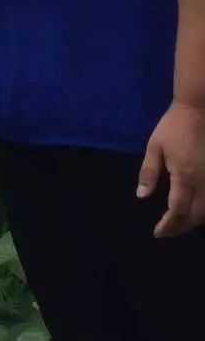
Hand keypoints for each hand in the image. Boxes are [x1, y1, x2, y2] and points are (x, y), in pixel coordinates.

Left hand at [137, 101, 204, 236]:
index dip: (169, 225)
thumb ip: (149, 173)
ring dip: (196, 221)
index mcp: (185, 176)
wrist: (198, 109)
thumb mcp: (155, 147)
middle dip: (181, 227)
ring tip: (181, 224)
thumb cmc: (174, 126)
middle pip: (196, 215)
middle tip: (168, 231)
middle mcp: (203, 182)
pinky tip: (198, 210)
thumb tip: (142, 196)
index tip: (158, 232)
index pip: (178, 210)